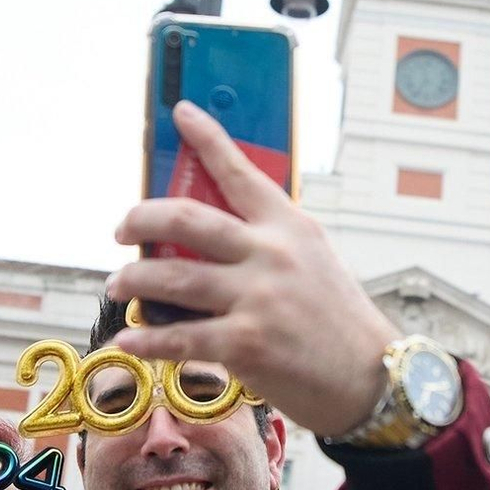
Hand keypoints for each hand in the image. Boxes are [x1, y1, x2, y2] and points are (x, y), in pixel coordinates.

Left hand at [107, 101, 394, 436]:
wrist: (372, 376)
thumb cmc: (339, 321)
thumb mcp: (314, 262)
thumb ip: (268, 244)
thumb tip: (207, 241)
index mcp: (289, 227)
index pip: (240, 171)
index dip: (206, 138)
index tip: (180, 113)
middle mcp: (271, 254)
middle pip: (186, 219)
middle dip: (141, 219)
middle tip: (122, 228)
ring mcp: (258, 298)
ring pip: (173, 278)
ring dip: (134, 279)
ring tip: (118, 284)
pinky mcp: (247, 343)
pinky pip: (181, 337)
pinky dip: (147, 338)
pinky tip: (129, 337)